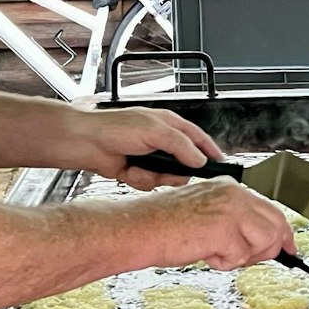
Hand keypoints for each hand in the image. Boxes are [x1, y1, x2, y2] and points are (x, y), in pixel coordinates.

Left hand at [68, 108, 223, 190]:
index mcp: (170, 125)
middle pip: (184, 164)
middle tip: (168, 173)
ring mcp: (150, 157)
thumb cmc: (115, 127)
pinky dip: (139, 180)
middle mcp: (162, 141)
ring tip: (139, 169)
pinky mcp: (138, 171)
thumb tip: (200, 160)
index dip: (211, 152)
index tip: (221, 166)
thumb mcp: (155, 131)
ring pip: (167, 177)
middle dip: (175, 172)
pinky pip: (150, 183)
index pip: (199, 139)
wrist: (87, 143)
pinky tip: (128, 172)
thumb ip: (181, 146)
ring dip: (153, 177)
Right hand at [126, 178, 293, 270]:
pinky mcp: (226, 228)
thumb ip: (235, 223)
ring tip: (217, 252)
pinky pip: (242, 257)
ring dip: (244, 257)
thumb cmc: (166, 226)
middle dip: (267, 249)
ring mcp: (232, 208)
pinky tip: (205, 254)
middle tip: (244, 258)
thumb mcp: (208, 217)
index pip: (271, 210)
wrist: (140, 229)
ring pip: (266, 242)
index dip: (283, 234)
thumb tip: (264, 242)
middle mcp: (235, 193)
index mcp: (230, 187)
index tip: (288, 248)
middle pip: (277, 225)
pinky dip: (224, 263)